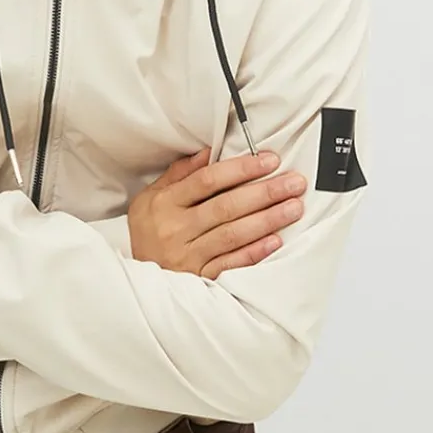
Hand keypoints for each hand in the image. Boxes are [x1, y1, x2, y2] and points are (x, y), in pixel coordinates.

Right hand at [127, 149, 306, 279]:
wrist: (137, 281)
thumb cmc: (149, 232)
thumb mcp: (152, 198)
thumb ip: (179, 175)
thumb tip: (208, 152)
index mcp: (164, 203)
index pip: (208, 181)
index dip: (241, 169)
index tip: (270, 161)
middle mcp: (174, 229)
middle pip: (226, 207)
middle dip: (265, 193)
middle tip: (294, 183)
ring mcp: (186, 256)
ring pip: (232, 234)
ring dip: (267, 220)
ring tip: (294, 208)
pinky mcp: (197, 278)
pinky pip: (230, 264)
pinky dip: (253, 252)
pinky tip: (275, 241)